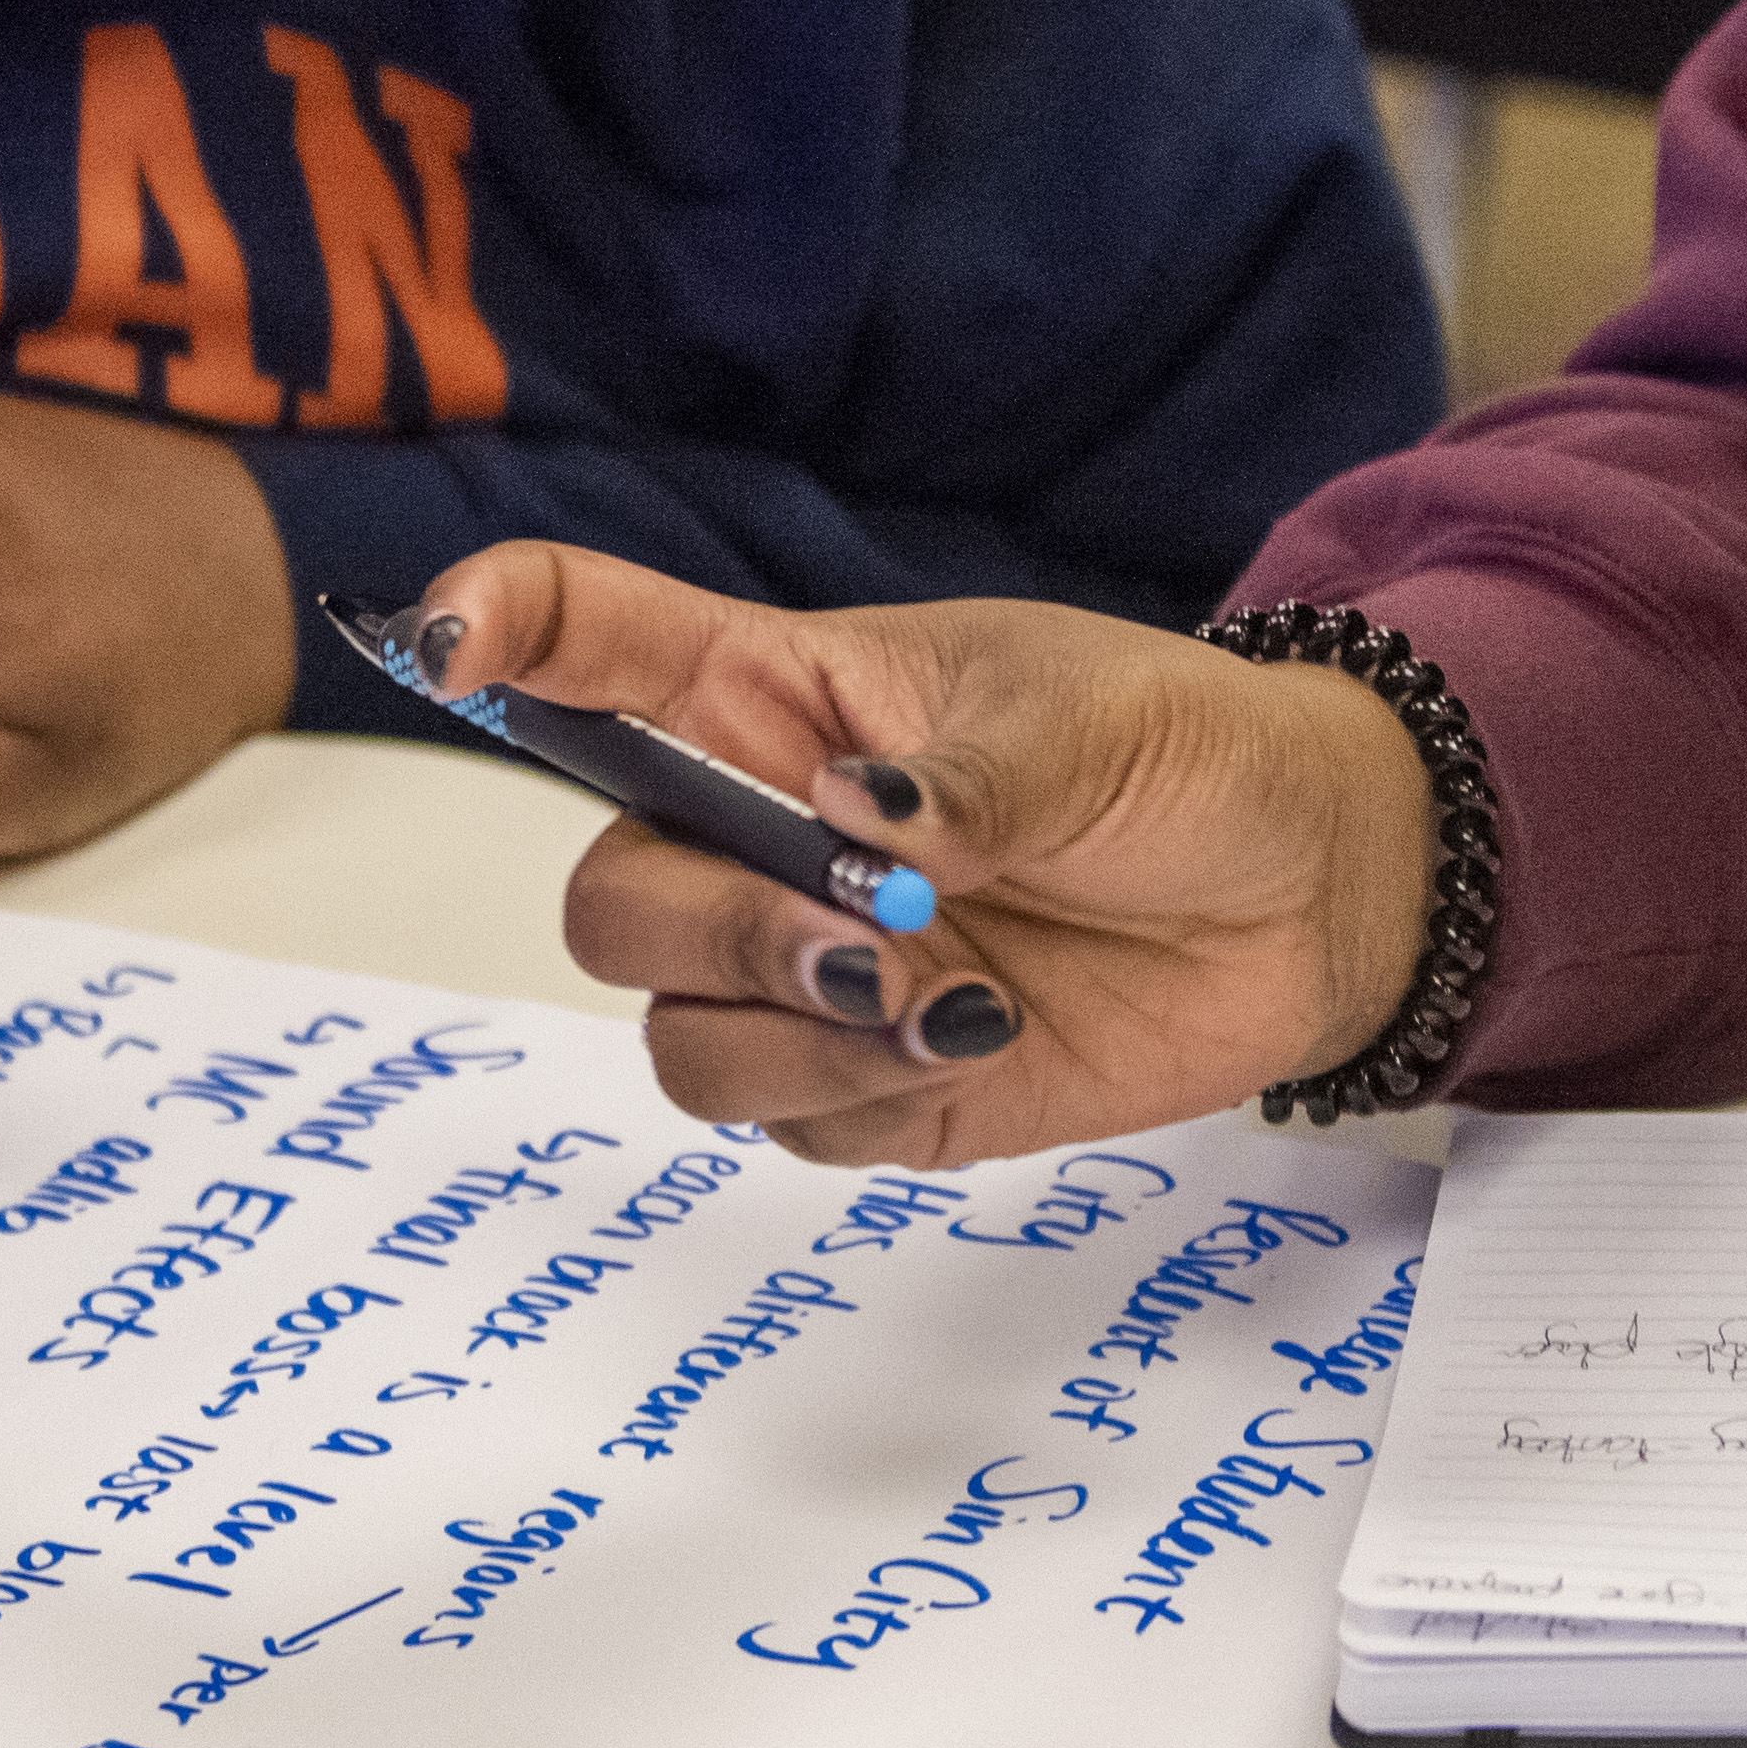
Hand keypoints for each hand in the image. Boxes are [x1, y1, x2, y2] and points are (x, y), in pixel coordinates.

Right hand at [427, 541, 1438, 1171]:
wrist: (1307, 891)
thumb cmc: (1180, 754)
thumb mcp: (1086, 717)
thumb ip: (966, 772)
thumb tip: (861, 820)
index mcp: (774, 693)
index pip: (588, 640)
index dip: (491, 626)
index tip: (440, 640)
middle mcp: (757, 830)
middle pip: (610, 895)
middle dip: (713, 926)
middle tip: (868, 930)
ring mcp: (806, 965)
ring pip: (676, 1032)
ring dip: (793, 1030)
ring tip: (946, 996)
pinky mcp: (870, 1082)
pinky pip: (783, 1121)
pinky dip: (864, 1095)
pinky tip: (982, 1039)